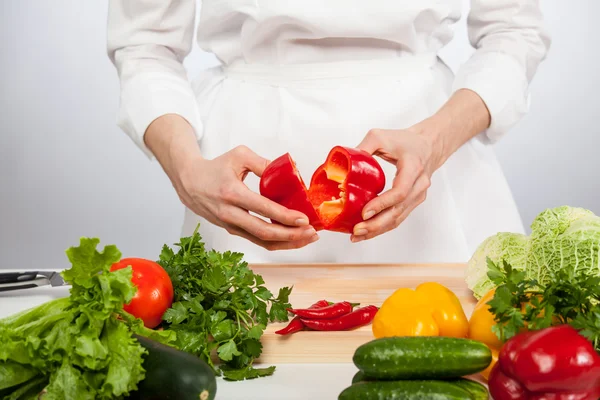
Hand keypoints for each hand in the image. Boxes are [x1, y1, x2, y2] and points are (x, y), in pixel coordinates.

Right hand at [144, 115, 319, 250]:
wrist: (189, 182)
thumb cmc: (216, 167)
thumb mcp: (239, 155)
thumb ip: (264, 163)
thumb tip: (291, 170)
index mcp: (232, 193)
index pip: (262, 209)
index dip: (285, 216)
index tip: (304, 218)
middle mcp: (230, 213)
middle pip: (264, 232)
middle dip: (291, 235)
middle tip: (311, 232)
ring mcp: (231, 225)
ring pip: (262, 241)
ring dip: (287, 243)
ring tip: (308, 238)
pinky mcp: (233, 231)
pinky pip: (258, 240)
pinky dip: (277, 242)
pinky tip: (293, 238)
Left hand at [351, 127, 439, 241]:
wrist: (427, 145)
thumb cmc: (405, 141)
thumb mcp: (380, 136)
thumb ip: (363, 147)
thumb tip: (344, 164)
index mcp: (413, 167)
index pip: (400, 191)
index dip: (382, 204)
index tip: (365, 212)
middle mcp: (419, 185)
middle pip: (398, 211)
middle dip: (376, 224)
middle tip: (357, 230)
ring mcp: (418, 195)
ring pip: (398, 218)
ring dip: (378, 230)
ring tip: (357, 235)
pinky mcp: (413, 202)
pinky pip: (398, 217)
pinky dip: (382, 227)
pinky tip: (367, 232)